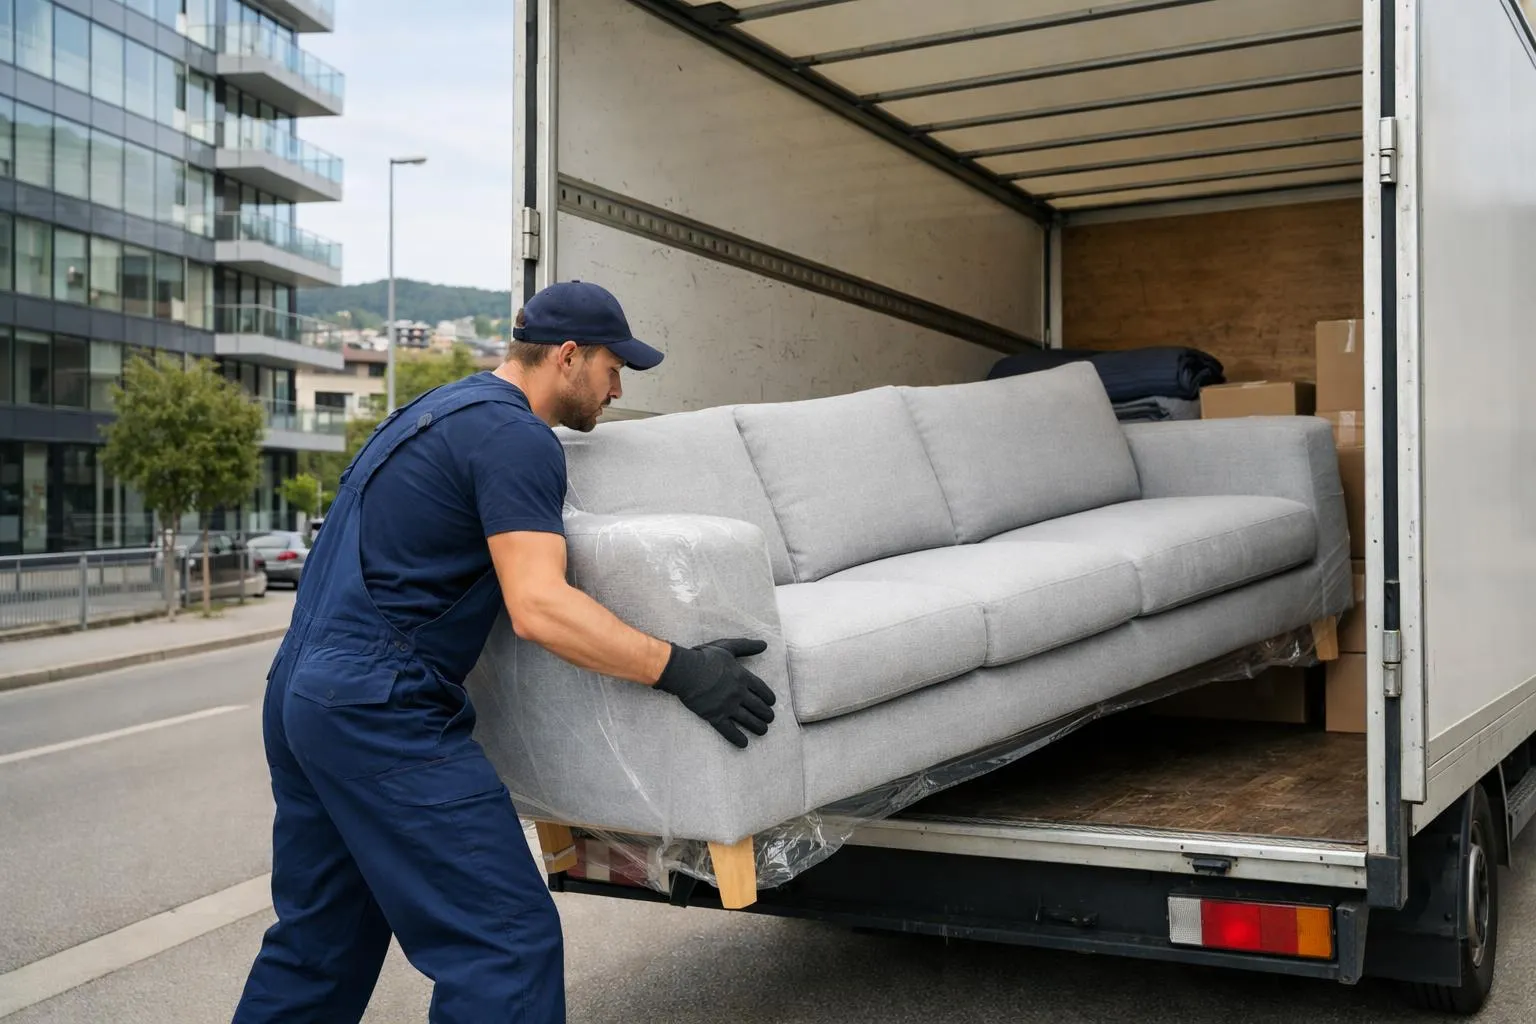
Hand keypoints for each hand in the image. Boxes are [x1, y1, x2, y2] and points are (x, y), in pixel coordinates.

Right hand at [655, 638, 776, 748]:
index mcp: (742, 677)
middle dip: (766, 714)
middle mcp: (738, 694)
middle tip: (770, 719)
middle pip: (758, 707)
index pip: (762, 690)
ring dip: (758, 727)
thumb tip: (764, 644)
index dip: (768, 698)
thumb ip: (747, 646)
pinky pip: (729, 731)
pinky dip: (737, 738)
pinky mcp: (715, 716)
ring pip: (748, 720)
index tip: (771, 703)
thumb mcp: (728, 647)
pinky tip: (744, 744)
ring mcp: (727, 706)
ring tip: (763, 731)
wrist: (685, 671)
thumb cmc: (705, 657)